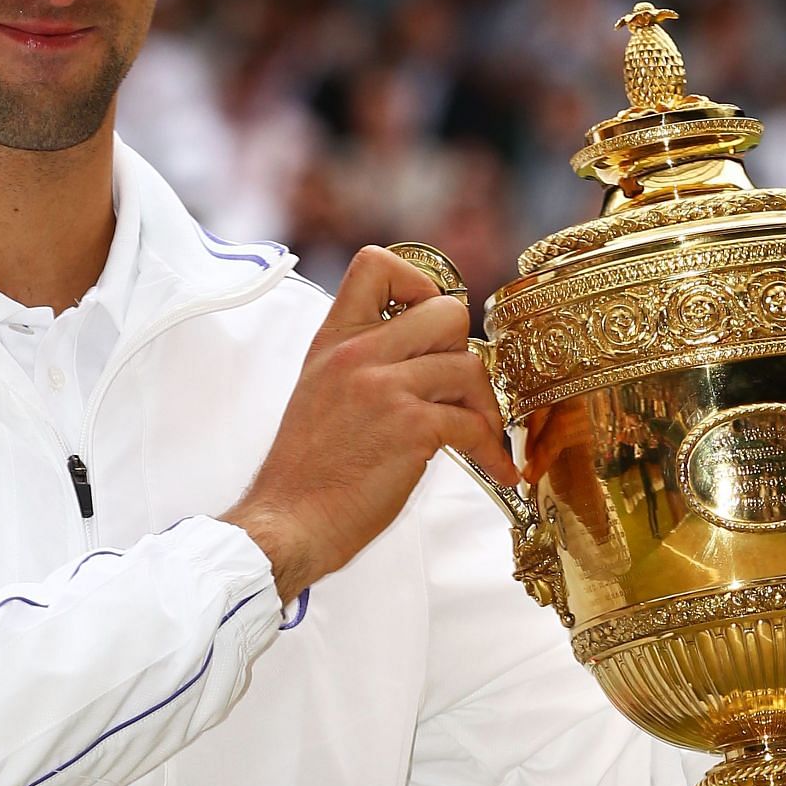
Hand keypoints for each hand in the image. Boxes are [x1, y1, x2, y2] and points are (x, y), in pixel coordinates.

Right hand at [223, 246, 515, 601]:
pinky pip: (476, 424)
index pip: (375, 264)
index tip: (425, 321)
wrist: (288, 521)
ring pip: (470, 365)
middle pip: (446, 310)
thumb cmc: (306, 470)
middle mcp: (357, 354)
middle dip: (462, 349)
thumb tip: (418, 350)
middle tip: (453, 387)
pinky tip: (496, 470)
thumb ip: (359, 360)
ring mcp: (385, 388)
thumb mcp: (318, 390)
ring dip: (483, 406)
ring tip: (477, 435)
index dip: (417, 283)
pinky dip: (494, 452)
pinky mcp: (412, 428)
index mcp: (333, 340)